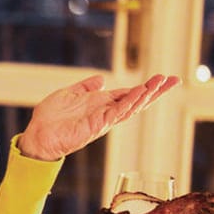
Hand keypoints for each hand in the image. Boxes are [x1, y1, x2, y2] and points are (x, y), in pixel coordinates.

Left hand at [18, 73, 178, 160]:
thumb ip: (86, 86)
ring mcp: (103, 119)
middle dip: (156, 91)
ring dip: (146, 95)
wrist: (38, 135)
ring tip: (161, 83)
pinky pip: (117, 112)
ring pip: (131, 106)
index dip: (146, 87)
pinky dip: (129, 102)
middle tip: (175, 80)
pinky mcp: (97, 125)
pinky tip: (140, 92)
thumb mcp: (70, 94)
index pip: (129, 94)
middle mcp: (106, 112)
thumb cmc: (51, 118)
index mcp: (101, 104)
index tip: (164, 78)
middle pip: (137, 101)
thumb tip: (101, 79)